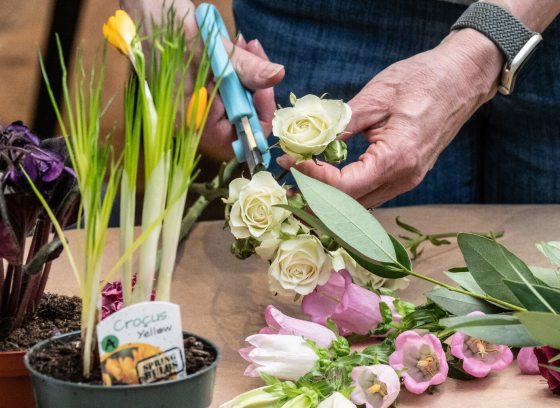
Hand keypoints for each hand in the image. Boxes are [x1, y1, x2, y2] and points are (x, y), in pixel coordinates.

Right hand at [120, 0, 283, 161]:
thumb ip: (246, 68)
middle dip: (255, 89)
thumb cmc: (167, 29)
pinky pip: (223, 92)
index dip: (258, 116)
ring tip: (243, 46)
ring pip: (234, 104)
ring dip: (246, 77)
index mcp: (191, 122)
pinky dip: (233, 73)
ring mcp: (192, 108)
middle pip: (241, 121)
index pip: (239, 140)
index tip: (263, 86)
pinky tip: (233, 49)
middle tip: (255, 56)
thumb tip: (277, 76)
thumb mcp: (212, 48)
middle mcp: (191, 122)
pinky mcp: (194, 94)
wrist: (140, 10)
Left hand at [277, 29, 502, 207]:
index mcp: (396, 159)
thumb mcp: (376, 97)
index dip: (312, 179)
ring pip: (360, 206)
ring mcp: (407, 181)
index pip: (344, 187)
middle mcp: (403, 179)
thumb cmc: (423, 81)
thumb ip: (342, 124)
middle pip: (350, 206)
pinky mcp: (406, 177)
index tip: (290, 163)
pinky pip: (370, 195)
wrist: (462, 79)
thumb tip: (310, 142)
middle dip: (315, 199)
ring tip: (302, 187)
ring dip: (329, 201)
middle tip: (288, 186)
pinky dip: (346, 195)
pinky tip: (328, 183)